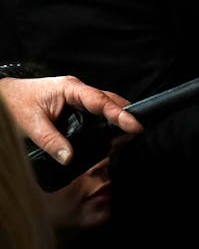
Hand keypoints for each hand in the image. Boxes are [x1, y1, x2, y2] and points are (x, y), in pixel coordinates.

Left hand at [0, 76, 137, 164]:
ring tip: (125, 138)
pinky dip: (107, 123)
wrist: (2, 97)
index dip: (120, 114)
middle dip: (125, 117)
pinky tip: (109, 136)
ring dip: (117, 121)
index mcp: (70, 89)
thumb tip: (69, 158)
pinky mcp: (76, 107)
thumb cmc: (14, 104)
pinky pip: (97, 113)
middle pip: (110, 102)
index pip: (101, 102)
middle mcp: (78, 91)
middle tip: (136, 135)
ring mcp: (78, 98)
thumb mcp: (29, 124)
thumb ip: (50, 141)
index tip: (135, 126)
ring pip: (105, 107)